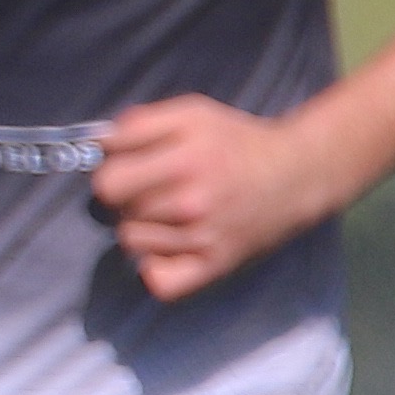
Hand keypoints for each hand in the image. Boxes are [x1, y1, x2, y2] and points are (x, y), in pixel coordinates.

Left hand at [92, 95, 348, 303]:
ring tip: (169, 214)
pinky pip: (158, 281)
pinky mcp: (214, 265)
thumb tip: (98, 142)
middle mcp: (192, 200)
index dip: (111, 173)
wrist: (296, 175)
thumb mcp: (193, 113)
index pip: (107, 182)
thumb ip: (141, 122)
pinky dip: (156, 268)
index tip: (128, 170)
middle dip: (127, 200)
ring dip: (142, 229)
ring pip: (132, 242)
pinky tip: (170, 248)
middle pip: (117, 213)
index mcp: (184, 158)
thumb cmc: (238, 142)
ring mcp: (203, 237)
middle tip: (153, 191)